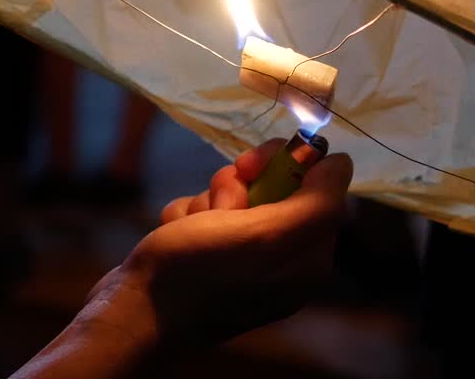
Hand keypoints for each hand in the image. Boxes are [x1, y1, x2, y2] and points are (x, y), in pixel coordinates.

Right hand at [87, 140, 352, 349]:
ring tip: (194, 226)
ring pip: (237, 193)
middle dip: (241, 185)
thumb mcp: (268, 233)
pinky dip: (190, 214)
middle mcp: (283, 261)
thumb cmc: (199, 271)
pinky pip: (208, 209)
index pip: (320, 189)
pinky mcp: (210, 255)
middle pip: (277, 186)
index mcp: (309, 260)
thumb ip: (318, 200)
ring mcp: (244, 259)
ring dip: (210, 199)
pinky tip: (178, 234)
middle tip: (223, 201)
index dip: (288, 167)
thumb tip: (343, 163)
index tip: (256, 165)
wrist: (131, 312)